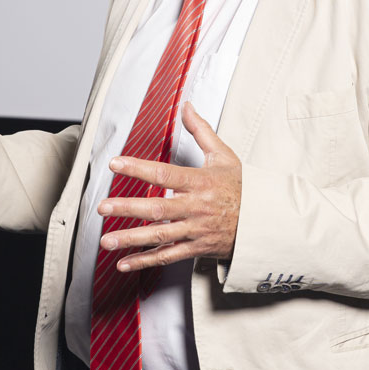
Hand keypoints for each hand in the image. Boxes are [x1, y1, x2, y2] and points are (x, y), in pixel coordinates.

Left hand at [100, 102, 240, 269]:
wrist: (265, 221)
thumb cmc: (243, 187)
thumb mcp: (223, 156)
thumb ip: (201, 131)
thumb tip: (186, 106)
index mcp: (200, 182)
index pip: (164, 174)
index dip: (138, 168)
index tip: (115, 164)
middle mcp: (196, 207)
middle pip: (158, 208)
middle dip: (128, 208)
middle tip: (103, 207)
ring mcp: (196, 229)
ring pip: (160, 235)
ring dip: (131, 239)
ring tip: (106, 239)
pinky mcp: (197, 248)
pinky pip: (169, 256)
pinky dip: (146, 261)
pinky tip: (125, 263)